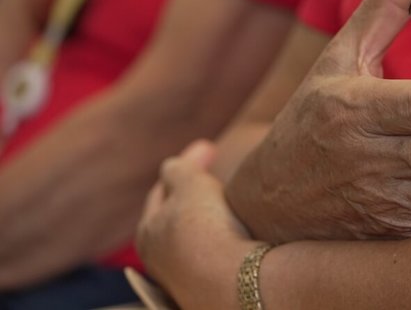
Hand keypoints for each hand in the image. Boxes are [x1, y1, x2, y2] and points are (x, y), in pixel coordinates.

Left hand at [137, 141, 256, 308]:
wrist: (236, 283)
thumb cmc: (208, 228)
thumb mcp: (190, 183)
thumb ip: (178, 168)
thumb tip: (172, 167)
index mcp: (148, 232)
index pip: (163, 189)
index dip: (186, 164)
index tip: (210, 146)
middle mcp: (161, 259)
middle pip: (176, 216)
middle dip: (193, 192)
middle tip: (216, 173)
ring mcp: (185, 278)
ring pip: (196, 237)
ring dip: (209, 216)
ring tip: (229, 202)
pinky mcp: (210, 288)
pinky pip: (215, 253)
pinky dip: (223, 236)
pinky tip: (239, 231)